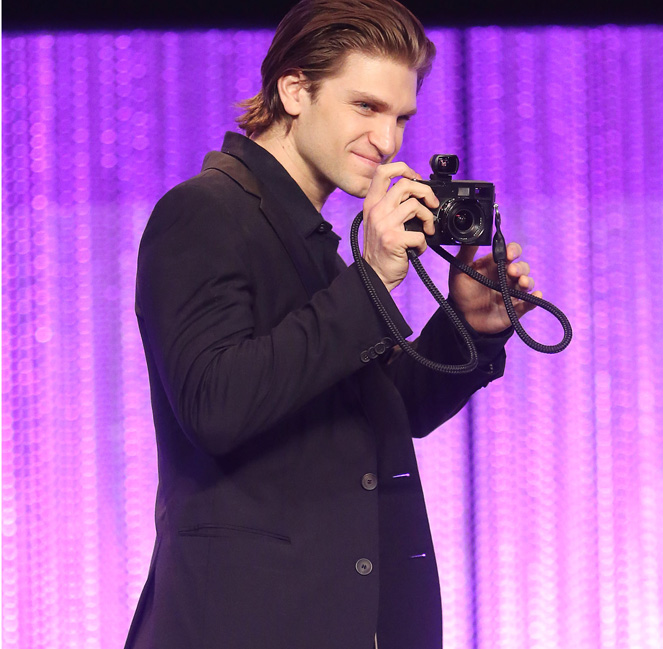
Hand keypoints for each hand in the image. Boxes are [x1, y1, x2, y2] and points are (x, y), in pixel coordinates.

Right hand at [362, 162, 438, 291]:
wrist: (374, 276)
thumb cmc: (381, 250)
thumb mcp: (379, 222)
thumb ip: (392, 206)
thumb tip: (417, 193)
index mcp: (372, 203)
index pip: (383, 171)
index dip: (404, 168)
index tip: (416, 178)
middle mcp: (376, 211)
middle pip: (405, 184)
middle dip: (426, 192)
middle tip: (432, 204)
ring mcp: (384, 224)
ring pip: (416, 206)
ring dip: (428, 218)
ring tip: (427, 230)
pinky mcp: (393, 239)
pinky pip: (419, 233)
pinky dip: (424, 243)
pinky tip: (417, 248)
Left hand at [449, 242, 540, 333]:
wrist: (460, 317)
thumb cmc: (461, 292)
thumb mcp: (459, 270)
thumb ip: (466, 253)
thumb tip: (473, 236)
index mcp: (495, 265)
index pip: (511, 252)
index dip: (513, 250)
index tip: (509, 254)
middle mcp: (506, 277)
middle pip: (522, 267)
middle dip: (520, 267)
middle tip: (511, 271)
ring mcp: (511, 293)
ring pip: (527, 283)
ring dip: (527, 281)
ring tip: (521, 283)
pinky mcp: (514, 309)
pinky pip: (529, 304)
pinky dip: (534, 300)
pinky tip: (536, 295)